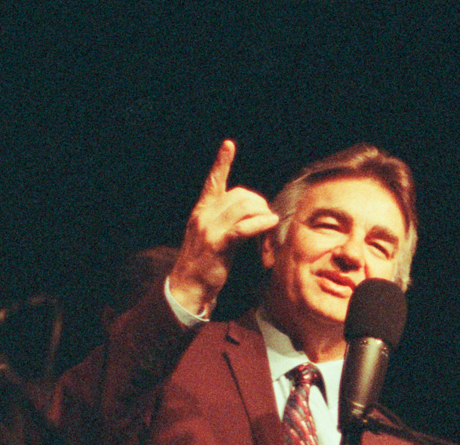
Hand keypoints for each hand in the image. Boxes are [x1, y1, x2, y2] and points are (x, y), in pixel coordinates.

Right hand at [169, 139, 279, 316]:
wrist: (188, 285)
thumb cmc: (205, 262)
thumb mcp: (213, 235)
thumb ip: (227, 220)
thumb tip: (251, 211)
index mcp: (202, 210)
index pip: (213, 181)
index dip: (221, 163)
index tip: (228, 145)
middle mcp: (204, 215)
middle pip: (240, 195)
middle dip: (260, 204)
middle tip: (267, 218)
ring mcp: (210, 229)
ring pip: (244, 208)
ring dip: (263, 215)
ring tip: (269, 226)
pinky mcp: (218, 244)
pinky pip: (243, 227)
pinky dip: (260, 223)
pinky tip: (270, 223)